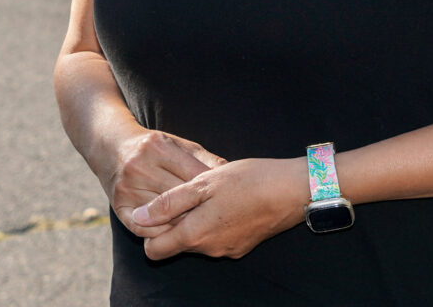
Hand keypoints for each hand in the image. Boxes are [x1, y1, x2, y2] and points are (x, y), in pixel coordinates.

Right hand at [99, 129, 226, 237]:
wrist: (110, 147)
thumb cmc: (153, 147)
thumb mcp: (178, 143)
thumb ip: (203, 158)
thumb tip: (230, 173)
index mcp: (158, 147)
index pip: (193, 175)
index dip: (213, 190)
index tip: (229, 200)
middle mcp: (140, 167)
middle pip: (180, 198)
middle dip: (201, 210)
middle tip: (220, 221)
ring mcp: (127, 188)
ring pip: (164, 217)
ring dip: (184, 225)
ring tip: (202, 231)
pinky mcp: (118, 206)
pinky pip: (145, 229)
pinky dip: (162, 234)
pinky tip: (176, 235)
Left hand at [131, 156, 309, 259]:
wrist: (293, 191)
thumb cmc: (248, 181)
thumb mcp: (203, 183)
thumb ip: (169, 203)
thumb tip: (139, 217)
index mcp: (195, 234)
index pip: (154, 251)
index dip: (149, 230)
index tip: (157, 205)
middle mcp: (209, 249)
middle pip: (175, 244)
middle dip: (172, 222)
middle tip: (184, 190)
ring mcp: (227, 249)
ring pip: (197, 239)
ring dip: (195, 219)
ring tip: (207, 190)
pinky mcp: (241, 245)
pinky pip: (216, 237)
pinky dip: (213, 221)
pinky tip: (226, 199)